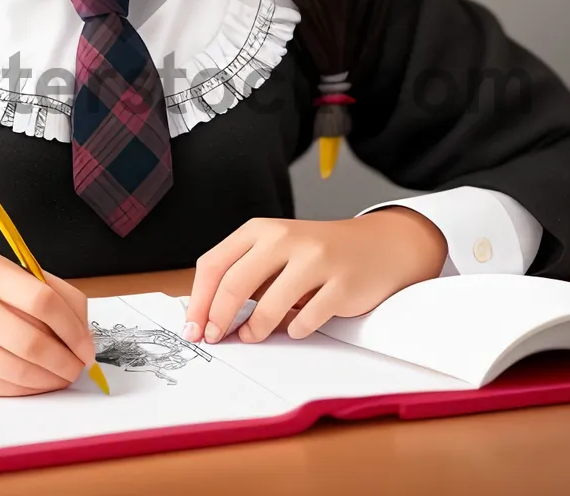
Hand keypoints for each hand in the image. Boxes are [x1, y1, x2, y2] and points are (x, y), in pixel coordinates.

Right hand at [0, 249, 96, 395]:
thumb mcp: (13, 278)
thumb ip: (55, 295)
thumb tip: (85, 337)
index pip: (43, 300)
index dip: (73, 328)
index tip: (88, 348)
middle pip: (32, 340)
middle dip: (66, 360)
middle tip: (79, 368)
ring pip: (19, 368)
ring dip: (51, 378)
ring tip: (64, 376)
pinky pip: (2, 386)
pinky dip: (30, 389)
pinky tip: (40, 383)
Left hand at [182, 208, 447, 344]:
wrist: (377, 246)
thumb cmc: (318, 253)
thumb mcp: (276, 250)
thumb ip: (244, 272)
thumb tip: (203, 313)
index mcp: (262, 229)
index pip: (214, 263)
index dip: (198, 301)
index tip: (192, 327)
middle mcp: (286, 238)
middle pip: (234, 284)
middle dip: (218, 319)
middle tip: (216, 338)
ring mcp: (316, 259)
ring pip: (268, 307)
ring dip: (255, 330)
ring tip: (253, 335)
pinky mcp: (341, 284)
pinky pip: (306, 321)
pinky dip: (295, 331)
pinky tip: (296, 327)